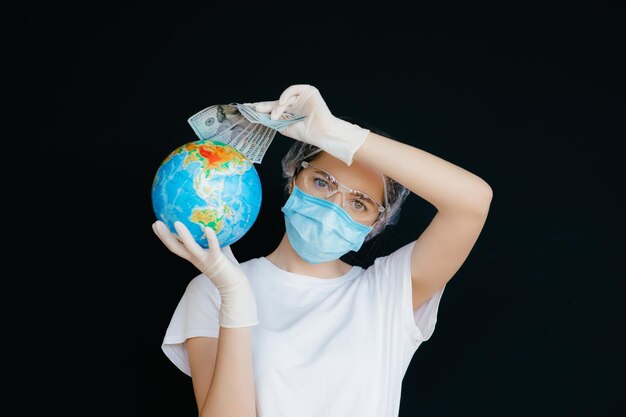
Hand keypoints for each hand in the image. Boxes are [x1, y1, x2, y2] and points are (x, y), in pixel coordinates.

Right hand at [152, 220, 258, 327]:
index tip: (156, 225)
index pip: (176, 246)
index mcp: (194, 257)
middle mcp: (196, 258)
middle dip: (164, 236)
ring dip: (183, 236)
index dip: (164, 236)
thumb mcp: (219, 251)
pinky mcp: (216, 260)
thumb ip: (216, 240)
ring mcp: (205, 260)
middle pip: (176, 247)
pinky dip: (210, 238)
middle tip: (156, 223)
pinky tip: (206, 228)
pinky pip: (213, 247)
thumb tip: (215, 223)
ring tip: (176, 223)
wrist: (235, 286)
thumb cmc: (228, 269)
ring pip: (190, 247)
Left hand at [252, 84, 369, 165]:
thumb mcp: (284, 127)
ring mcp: (301, 97)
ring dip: (277, 107)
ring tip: (275, 116)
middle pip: (276, 102)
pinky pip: (292, 90)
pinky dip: (285, 96)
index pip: (274, 109)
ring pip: (283, 98)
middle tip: (254, 108)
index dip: (263, 108)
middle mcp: (294, 104)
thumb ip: (273, 121)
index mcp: (290, 112)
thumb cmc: (306, 132)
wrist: (320, 132)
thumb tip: (259, 115)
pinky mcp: (308, 91)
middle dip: (265, 105)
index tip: (250, 109)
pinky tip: (282, 104)